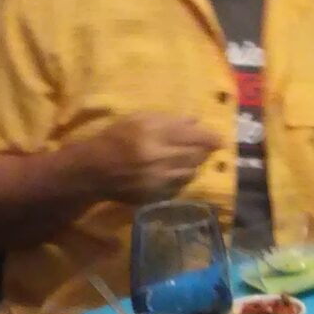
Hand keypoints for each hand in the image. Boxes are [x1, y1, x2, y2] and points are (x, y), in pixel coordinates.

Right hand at [95, 112, 216, 204]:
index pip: (191, 136)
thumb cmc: (114, 138)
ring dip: (197, 164)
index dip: (209, 138)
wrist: (93, 169)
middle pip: (194, 154)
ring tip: (198, 157)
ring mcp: (157, 178)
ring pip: (189, 171)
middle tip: (212, 147)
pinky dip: (184, 176)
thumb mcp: (137, 120)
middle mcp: (157, 157)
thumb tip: (194, 121)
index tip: (220, 139)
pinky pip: (178, 185)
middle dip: (206, 151)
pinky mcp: (154, 193)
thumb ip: (167, 120)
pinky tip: (183, 171)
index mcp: (152, 134)